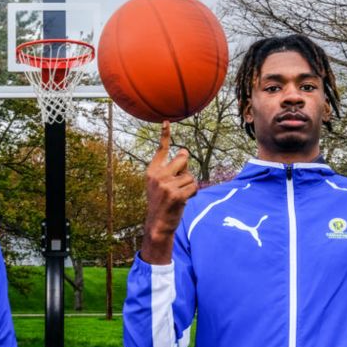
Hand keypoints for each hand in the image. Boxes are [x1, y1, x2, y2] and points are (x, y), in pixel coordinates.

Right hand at [140, 121, 196, 264]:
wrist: (158, 224)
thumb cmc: (162, 202)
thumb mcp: (160, 184)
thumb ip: (171, 169)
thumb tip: (184, 152)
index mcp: (152, 171)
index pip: (161, 150)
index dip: (165, 135)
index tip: (166, 122)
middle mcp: (158, 176)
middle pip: (183, 158)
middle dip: (186, 168)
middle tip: (180, 180)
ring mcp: (167, 185)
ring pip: (190, 175)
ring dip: (189, 185)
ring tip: (180, 195)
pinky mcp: (177, 195)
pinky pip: (194, 186)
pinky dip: (193, 193)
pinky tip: (184, 200)